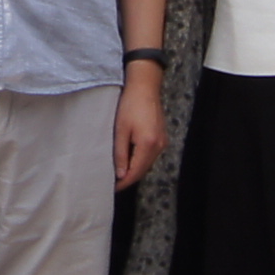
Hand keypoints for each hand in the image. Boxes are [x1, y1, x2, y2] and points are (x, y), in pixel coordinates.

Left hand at [112, 62, 167, 190]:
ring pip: (147, 163)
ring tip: (119, 171)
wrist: (145, 86)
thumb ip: (121, 154)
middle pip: (143, 170)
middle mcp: (159, 146)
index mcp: (148, 145)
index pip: (135, 172)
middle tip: (113, 182)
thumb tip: (120, 174)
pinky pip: (151, 155)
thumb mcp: (120, 130)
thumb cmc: (130, 105)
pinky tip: (129, 158)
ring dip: (134, 169)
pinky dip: (140, 160)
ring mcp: (162, 142)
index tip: (112, 188)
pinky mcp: (162, 137)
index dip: (124, 182)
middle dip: (129, 177)